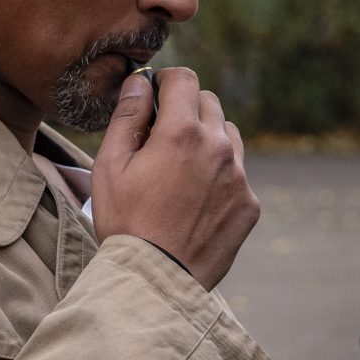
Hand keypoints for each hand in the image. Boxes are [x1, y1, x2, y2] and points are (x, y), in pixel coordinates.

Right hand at [91, 67, 258, 289]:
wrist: (155, 281)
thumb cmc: (125, 223)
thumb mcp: (110, 166)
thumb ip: (127, 117)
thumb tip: (140, 83)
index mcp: (181, 132)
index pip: (185, 79)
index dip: (166, 81)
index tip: (156, 95)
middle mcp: (218, 148)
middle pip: (210, 103)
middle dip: (186, 109)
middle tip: (164, 136)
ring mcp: (239, 177)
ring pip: (229, 136)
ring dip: (209, 140)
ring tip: (182, 169)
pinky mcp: (249, 204)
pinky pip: (238, 174)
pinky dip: (221, 177)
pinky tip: (196, 201)